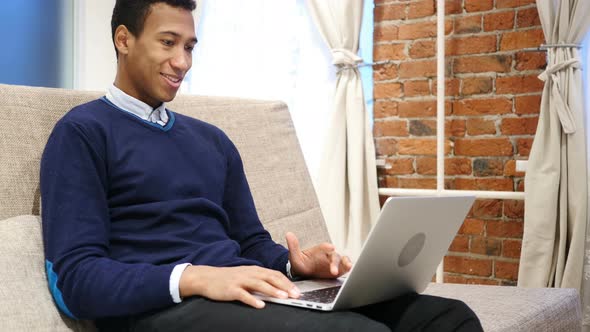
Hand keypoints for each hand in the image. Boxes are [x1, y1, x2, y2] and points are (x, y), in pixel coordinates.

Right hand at [179, 265, 300, 308]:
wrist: (206, 277)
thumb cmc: (228, 278)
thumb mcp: (245, 276)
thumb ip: (259, 281)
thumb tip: (275, 288)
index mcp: (254, 270)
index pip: (274, 274)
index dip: (287, 282)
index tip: (296, 290)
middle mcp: (249, 273)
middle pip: (270, 278)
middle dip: (284, 286)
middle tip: (295, 294)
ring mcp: (240, 281)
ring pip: (259, 284)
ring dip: (272, 291)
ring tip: (283, 297)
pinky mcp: (231, 289)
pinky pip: (243, 295)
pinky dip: (252, 300)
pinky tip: (260, 305)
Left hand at [286, 232, 351, 278]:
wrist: (303, 273)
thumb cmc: (300, 263)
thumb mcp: (295, 256)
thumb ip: (293, 246)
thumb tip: (288, 234)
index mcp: (319, 250)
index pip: (324, 247)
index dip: (327, 247)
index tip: (330, 247)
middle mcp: (327, 255)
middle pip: (334, 256)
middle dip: (335, 262)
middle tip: (333, 270)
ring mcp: (333, 262)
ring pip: (342, 260)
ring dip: (346, 263)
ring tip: (349, 266)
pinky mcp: (338, 270)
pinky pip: (344, 268)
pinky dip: (348, 268)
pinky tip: (350, 269)